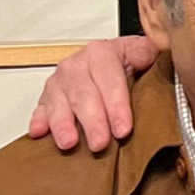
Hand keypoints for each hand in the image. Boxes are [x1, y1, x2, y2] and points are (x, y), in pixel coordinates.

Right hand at [28, 35, 160, 150]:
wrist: (105, 59)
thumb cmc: (125, 62)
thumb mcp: (142, 51)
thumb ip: (148, 53)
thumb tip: (155, 56)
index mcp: (101, 53)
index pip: (109, 81)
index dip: (117, 106)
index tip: (124, 128)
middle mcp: (77, 66)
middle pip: (84, 95)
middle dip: (93, 121)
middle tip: (100, 143)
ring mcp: (59, 82)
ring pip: (59, 103)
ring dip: (63, 124)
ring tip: (69, 142)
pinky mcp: (47, 97)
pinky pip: (40, 109)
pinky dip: (39, 121)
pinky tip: (40, 132)